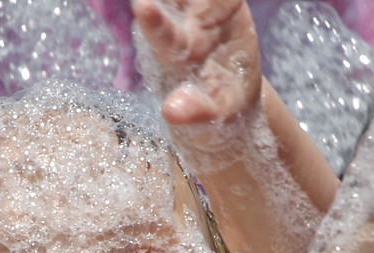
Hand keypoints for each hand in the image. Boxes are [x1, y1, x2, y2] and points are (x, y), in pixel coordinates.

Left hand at [133, 0, 259, 128]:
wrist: (230, 97)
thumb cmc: (216, 114)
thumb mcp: (213, 119)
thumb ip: (194, 112)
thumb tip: (171, 112)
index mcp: (176, 55)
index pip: (162, 34)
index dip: (154, 21)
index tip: (142, 6)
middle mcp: (182, 24)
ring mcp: (201, 10)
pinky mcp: (223, 2)